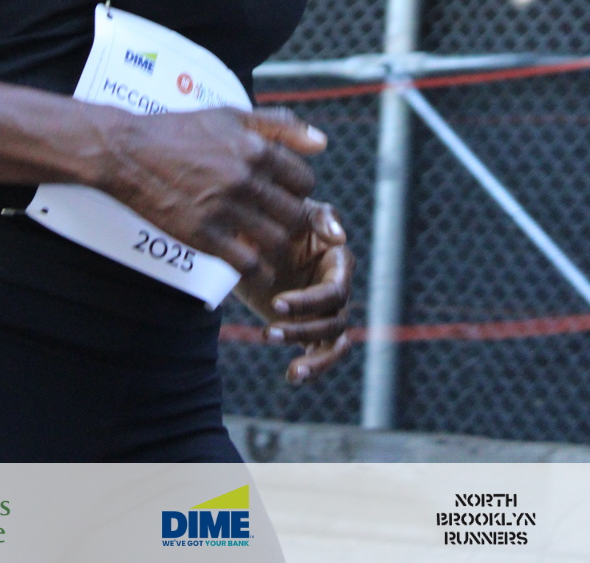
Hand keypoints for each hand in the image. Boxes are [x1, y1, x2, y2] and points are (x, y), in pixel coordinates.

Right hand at [97, 106, 325, 278]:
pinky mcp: (203, 235)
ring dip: (277, 245)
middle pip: (296, 213)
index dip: (298, 189)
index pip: (304, 180)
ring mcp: (224, 209)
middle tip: (277, 220)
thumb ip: (280, 125)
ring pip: (277, 240)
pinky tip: (254, 266)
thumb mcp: (231, 115)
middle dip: (292, 219)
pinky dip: (258, 269)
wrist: (129, 152)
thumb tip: (322, 143)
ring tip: (266, 241)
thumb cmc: (180, 130)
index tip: (284, 193)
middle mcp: (245, 178)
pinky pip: (248, 263)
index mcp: (255, 148)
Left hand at [236, 199, 353, 384]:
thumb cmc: (275, 217)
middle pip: (335, 319)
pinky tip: (293, 376)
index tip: (276, 304)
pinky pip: (322, 353)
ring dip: (311, 354)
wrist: (249, 237)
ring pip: (332, 341)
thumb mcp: (294, 212)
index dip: (310, 301)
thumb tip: (340, 237)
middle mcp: (336, 288)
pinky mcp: (311, 328)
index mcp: (337, 261)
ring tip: (287, 363)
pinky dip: (313, 368)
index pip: (337, 290)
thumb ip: (319, 219)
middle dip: (303, 327)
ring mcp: (325, 310)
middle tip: (268, 331)